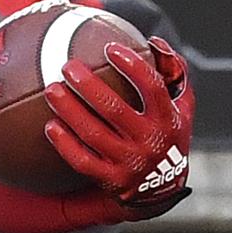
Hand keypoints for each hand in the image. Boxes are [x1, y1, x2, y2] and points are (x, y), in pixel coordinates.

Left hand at [43, 35, 193, 218]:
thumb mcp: (182, 109)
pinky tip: (50, 126)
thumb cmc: (167, 136)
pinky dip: (65, 144)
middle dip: (88, 86)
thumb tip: (156, 42)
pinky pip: (82, 161)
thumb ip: (175, 75)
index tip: (110, 49)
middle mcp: (150, 141)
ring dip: (69, 110)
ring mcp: (130, 162)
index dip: (132, 66)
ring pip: (93, 134)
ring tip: (51, 90)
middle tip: (67, 66)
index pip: (152, 88)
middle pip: (114, 109)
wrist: (163, 189)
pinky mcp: (111, 180)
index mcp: (168, 120)